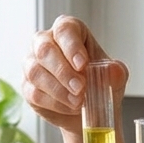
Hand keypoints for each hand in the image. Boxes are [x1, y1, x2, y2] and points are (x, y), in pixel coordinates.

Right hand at [22, 15, 128, 132]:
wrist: (91, 113)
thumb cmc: (100, 86)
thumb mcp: (115, 79)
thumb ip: (116, 73)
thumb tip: (113, 70)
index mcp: (69, 31)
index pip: (64, 30)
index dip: (71, 46)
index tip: (83, 64)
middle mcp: (46, 42)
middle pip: (44, 49)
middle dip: (63, 71)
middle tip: (80, 89)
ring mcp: (33, 64)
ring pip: (36, 72)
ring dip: (58, 90)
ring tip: (78, 102)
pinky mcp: (27, 87)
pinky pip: (34, 93)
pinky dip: (54, 103)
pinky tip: (70, 108)